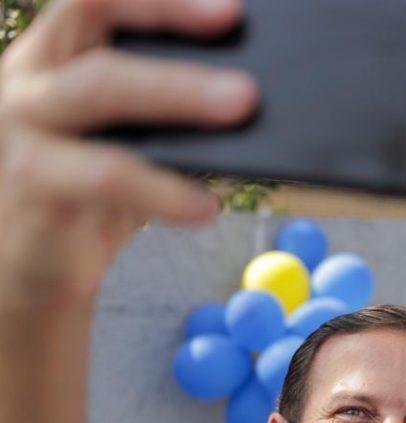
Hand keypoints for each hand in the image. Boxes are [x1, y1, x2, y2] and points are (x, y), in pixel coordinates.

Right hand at [0, 0, 257, 308]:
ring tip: (242, 107)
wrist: (29, 275)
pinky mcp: (32, 183)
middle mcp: (28, 80)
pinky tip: (205, 205)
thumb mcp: (124, 150)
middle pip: (93, 17)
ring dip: (178, 92)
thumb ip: (165, 123)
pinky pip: (106, 174)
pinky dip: (165, 188)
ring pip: (99, 88)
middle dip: (174, 21)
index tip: (228, 7)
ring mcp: (22, 127)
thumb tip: (244, 105)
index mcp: (54, 59)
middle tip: (242, 49)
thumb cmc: (83, 204)